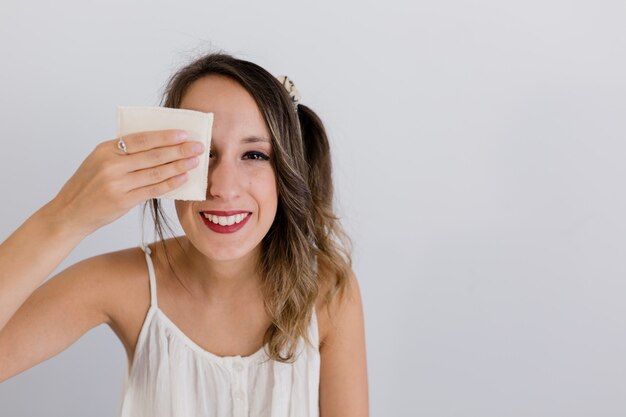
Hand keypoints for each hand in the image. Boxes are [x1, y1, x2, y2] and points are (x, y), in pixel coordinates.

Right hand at [47, 130, 204, 235]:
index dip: (164, 136)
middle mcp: (111, 164)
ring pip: (155, 171)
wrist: (70, 213)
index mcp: (106, 149)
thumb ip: (123, 153)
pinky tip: (183, 178)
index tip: (184, 133)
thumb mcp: (99, 162)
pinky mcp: (123, 200)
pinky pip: (152, 189)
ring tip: (195, 161)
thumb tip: (158, 145)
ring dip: (179, 165)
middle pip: (153, 154)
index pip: (141, 139)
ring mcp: (117, 183)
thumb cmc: (88, 186)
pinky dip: (170, 183)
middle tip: (198, 146)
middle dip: (179, 149)